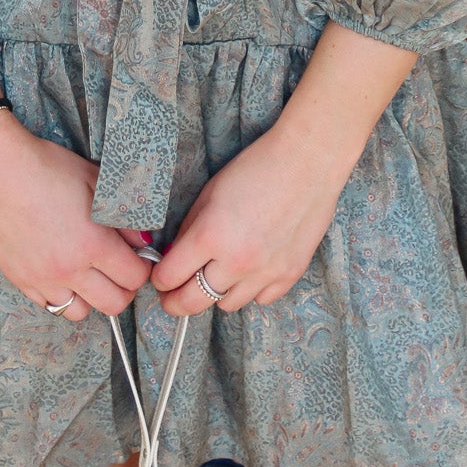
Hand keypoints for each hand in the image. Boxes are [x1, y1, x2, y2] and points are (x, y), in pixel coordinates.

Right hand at [0, 110, 155, 323]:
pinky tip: (61, 270)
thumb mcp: (94, 181)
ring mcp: (42, 278)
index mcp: (92, 243)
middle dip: (124, 289)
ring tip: (89, 272)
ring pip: (80, 312)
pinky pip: (49, 304)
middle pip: (113, 305)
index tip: (138, 257)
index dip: (142, 267)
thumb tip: (143, 239)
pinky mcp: (20, 279)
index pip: (134, 277)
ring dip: (91, 296)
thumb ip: (123, 213)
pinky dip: (61, 294)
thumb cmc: (45, 167)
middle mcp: (69, 269)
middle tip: (120, 269)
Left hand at [152, 122, 349, 316]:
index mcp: (210, 235)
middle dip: (175, 303)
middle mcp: (236, 261)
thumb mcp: (210, 193)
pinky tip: (250, 269)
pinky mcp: (289, 275)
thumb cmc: (257, 168)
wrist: (307, 161)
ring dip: (217, 292)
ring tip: (218, 274)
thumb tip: (175, 257)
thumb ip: (189, 229)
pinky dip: (250, 289)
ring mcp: (265, 272)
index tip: (159, 279)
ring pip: (226, 305)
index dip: (159, 280)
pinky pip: (260, 299)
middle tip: (171, 298)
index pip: (169, 277)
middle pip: (192, 303)